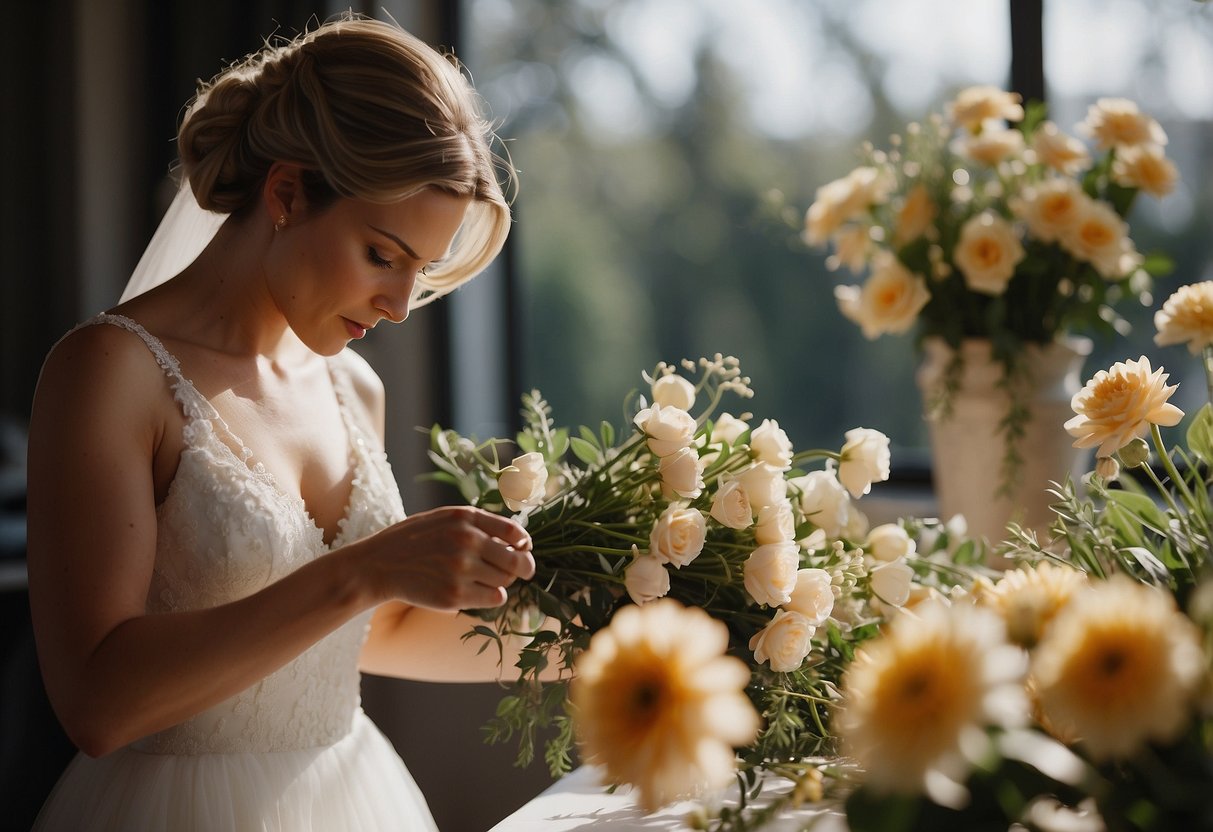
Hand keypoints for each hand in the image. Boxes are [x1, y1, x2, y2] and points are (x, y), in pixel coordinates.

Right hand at [363, 506, 534, 610]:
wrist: (380, 564)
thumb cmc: (416, 540)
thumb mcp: (445, 519)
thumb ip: (479, 524)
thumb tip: (520, 540)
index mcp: (465, 518)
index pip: (514, 532)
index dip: (524, 543)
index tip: (524, 549)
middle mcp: (466, 541)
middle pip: (516, 561)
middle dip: (524, 567)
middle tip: (524, 571)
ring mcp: (461, 569)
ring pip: (506, 581)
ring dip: (501, 582)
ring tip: (483, 578)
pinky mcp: (455, 595)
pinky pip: (494, 598)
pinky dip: (491, 596)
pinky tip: (476, 590)